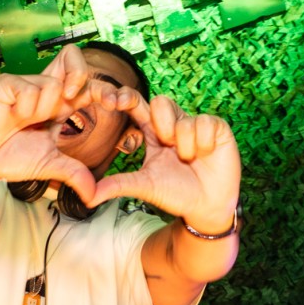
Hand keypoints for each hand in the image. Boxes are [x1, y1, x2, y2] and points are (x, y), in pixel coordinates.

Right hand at [0, 44, 99, 200]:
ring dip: (44, 108)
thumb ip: (74, 173)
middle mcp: (47, 91)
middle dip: (83, 77)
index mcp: (61, 106)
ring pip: (53, 83)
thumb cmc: (12, 156)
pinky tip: (13, 116)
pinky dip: (25, 107)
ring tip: (26, 121)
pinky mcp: (8, 83)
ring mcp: (27, 84)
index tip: (117, 104)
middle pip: (73, 58)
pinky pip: (29, 89)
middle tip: (77, 98)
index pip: (88, 86)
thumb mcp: (50, 165)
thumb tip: (95, 195)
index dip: (105, 89)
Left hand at [88, 92, 239, 228]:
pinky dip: (203, 144)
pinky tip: (206, 155)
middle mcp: (173, 123)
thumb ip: (117, 185)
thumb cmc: (175, 193)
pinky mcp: (217, 126)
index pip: (137, 106)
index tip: (115, 101)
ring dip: (184, 144)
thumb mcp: (144, 186)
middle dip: (163, 127)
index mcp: (152, 132)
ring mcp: (195, 123)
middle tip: (169, 147)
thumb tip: (86, 196)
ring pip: (183, 118)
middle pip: (161, 102)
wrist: (207, 206)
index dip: (127, 97)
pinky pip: (205, 123)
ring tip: (189, 158)